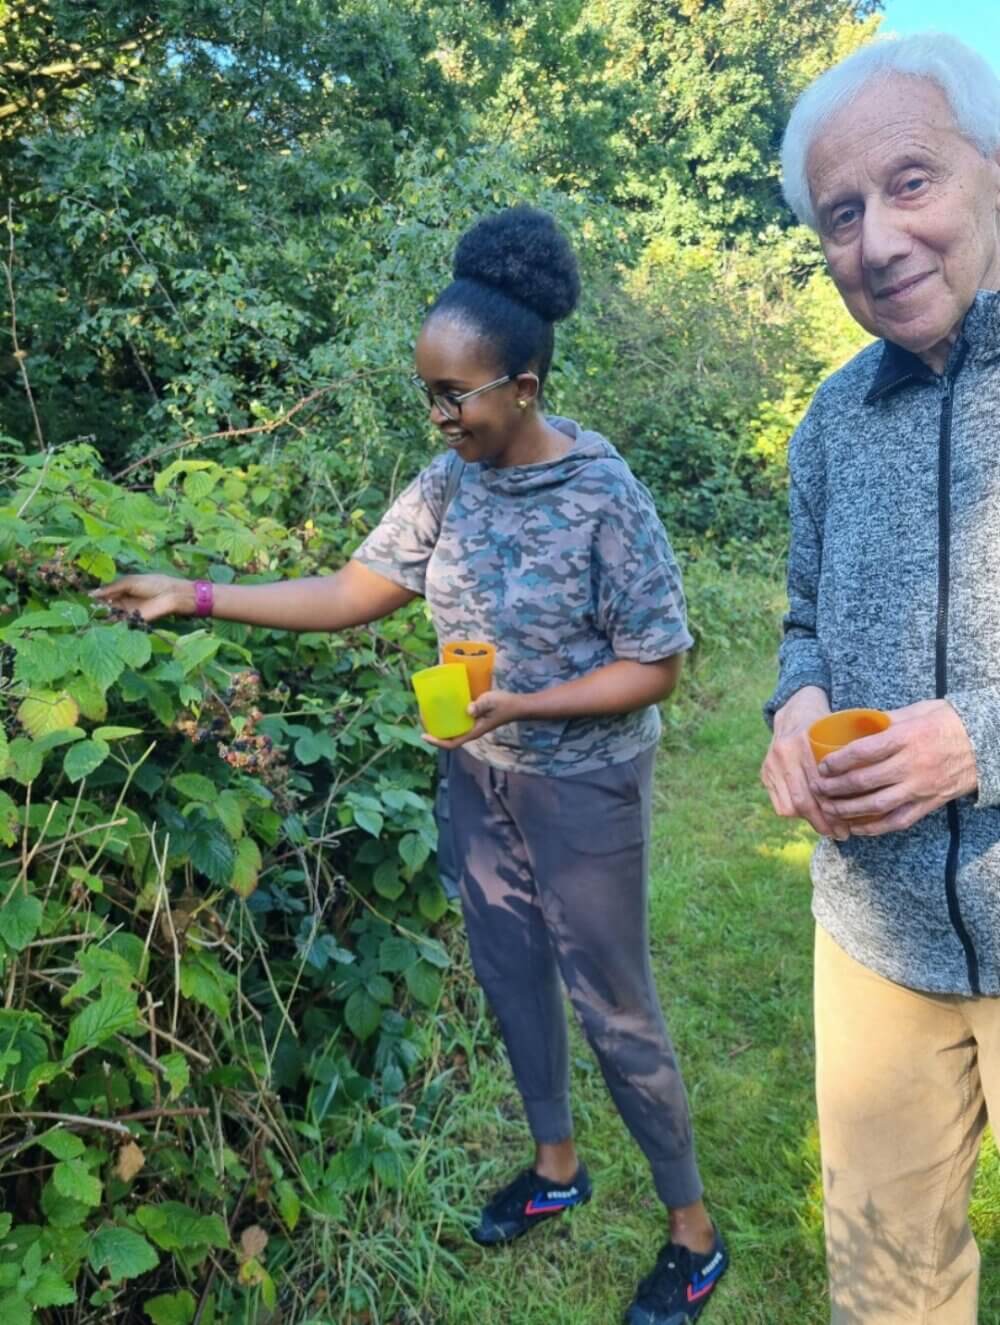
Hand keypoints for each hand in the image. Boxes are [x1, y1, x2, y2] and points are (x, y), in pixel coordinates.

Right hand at [90, 574, 194, 622]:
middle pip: (105, 604)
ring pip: (109, 613)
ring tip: (86, 613)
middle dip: (94, 605)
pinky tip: (97, 621)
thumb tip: (92, 593)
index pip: (104, 592)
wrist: (171, 595)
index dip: (94, 595)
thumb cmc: (153, 583)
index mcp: (123, 588)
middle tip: (80, 607)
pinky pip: (118, 622)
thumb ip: (111, 588)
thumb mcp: (129, 582)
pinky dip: (108, 622)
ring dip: (99, 614)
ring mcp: (127, 611)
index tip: (80, 596)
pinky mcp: (132, 620)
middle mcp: (123, 600)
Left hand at [421, 689, 527, 749]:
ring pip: (451, 730)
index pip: (452, 744)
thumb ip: (480, 705)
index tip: (424, 736)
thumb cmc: (504, 704)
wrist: (517, 705)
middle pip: (447, 738)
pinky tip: (442, 707)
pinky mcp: (473, 719)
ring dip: (439, 725)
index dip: (436, 742)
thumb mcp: (491, 702)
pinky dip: (447, 717)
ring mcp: (471, 726)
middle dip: (433, 732)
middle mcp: (470, 732)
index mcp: (473, 732)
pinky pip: (456, 722)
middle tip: (421, 719)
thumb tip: (468, 709)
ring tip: (427, 714)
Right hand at [761, 685, 849, 839]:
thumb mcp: (844, 728)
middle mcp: (784, 752)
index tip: (851, 824)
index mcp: (803, 740)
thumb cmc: (829, 721)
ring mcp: (771, 763)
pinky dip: (796, 815)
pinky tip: (810, 819)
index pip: (820, 784)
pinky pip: (779, 803)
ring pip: (790, 805)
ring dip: (810, 821)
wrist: (796, 707)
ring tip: (829, 830)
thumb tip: (883, 783)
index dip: (835, 808)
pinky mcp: (765, 772)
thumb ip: (859, 751)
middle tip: (842, 834)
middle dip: (824, 822)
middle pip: (804, 799)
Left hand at [813, 698, 977, 834]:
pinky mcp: (929, 804)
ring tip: (829, 810)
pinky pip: (898, 820)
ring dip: (848, 810)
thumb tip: (855, 723)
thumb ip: (886, 719)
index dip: (838, 761)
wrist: (987, 743)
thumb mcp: (917, 711)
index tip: (822, 766)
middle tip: (817, 789)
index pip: (863, 752)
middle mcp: (912, 765)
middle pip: (864, 782)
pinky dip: (875, 828)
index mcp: (906, 738)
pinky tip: (856, 827)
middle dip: (835, 788)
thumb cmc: (948, 721)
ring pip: (877, 805)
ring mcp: (921, 787)